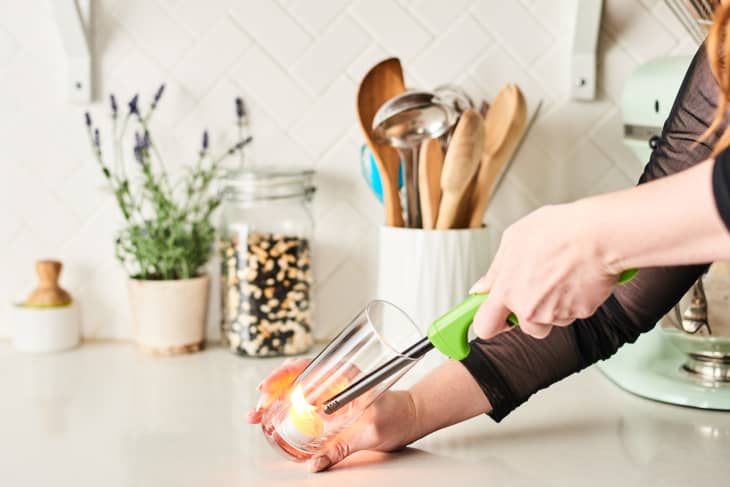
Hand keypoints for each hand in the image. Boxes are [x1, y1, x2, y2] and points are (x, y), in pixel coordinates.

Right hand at [247, 359, 418, 471]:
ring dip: (275, 401)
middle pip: (294, 378)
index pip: (305, 366)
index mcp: (344, 374)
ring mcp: (332, 389)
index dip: (281, 377)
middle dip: (271, 392)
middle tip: (257, 411)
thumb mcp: (371, 432)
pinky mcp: (332, 402)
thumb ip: (343, 448)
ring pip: (296, 390)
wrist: (413, 415)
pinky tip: (276, 418)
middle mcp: (335, 378)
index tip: (266, 389)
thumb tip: (316, 464)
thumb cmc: (398, 414)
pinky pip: (305, 402)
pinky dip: (288, 409)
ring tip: (258, 416)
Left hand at [470, 202, 620, 338]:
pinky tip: (576, 277)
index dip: (488, 323)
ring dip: (553, 307)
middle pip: (524, 327)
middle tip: (537, 287)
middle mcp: (529, 308)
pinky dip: (574, 300)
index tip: (491, 316)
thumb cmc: (558, 230)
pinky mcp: (580, 313)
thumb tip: (482, 287)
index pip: (484, 326)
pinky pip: (573, 313)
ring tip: (559, 276)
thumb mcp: (513, 239)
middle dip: (529, 314)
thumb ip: (495, 270)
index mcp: (507, 290)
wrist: (599, 234)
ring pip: (550, 321)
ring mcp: (555, 314)